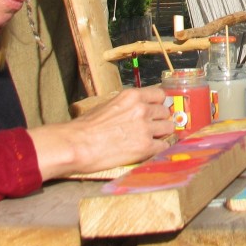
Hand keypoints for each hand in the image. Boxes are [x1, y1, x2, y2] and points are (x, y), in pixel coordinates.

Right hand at [27, 86, 174, 180]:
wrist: (77, 145)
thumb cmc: (85, 127)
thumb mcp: (108, 105)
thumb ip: (127, 105)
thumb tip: (136, 110)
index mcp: (132, 96)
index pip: (160, 95)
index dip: (159, 104)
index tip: (157, 111)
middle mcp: (142, 108)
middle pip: (165, 112)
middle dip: (160, 120)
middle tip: (153, 128)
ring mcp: (145, 127)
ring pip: (169, 128)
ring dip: (162, 134)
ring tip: (153, 139)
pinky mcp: (146, 146)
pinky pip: (164, 146)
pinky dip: (160, 148)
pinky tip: (152, 150)